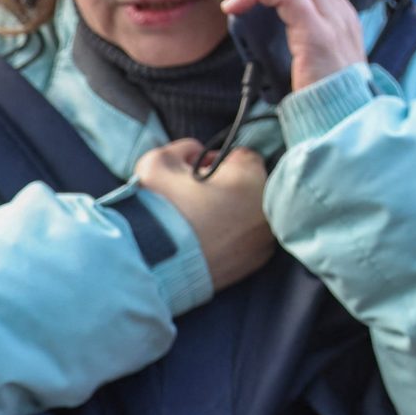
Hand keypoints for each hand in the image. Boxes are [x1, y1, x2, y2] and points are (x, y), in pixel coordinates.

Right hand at [135, 137, 273, 290]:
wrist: (148, 266)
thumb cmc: (156, 210)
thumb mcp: (160, 161)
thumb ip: (185, 148)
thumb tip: (195, 153)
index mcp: (250, 178)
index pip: (243, 156)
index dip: (217, 160)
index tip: (197, 171)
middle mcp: (266, 208)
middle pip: (250, 185)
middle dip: (227, 186)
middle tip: (196, 197)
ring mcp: (264, 239)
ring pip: (251, 213)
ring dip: (232, 212)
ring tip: (200, 221)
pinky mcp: (256, 263)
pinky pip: (248, 240)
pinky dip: (233, 237)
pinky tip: (206, 241)